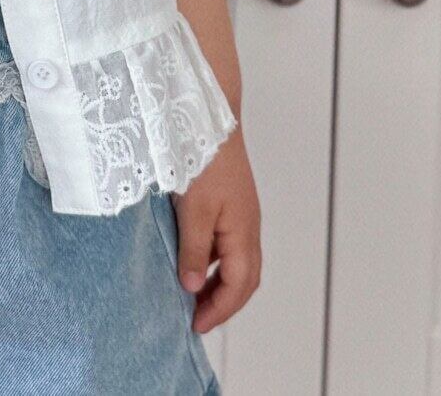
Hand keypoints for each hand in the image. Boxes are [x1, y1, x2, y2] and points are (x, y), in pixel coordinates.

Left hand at [172, 125, 262, 331]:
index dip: (219, 310)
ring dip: (218, 282)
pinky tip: (192, 258)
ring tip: (191, 294)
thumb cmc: (204, 159)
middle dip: (223, 303)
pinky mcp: (232, 203)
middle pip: (245, 279)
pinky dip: (214, 260)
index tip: (196, 325)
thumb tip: (191, 288)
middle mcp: (248, 227)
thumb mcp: (194, 210)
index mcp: (243, 233)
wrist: (210, 116)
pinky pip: (228, 243)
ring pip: (237, 261)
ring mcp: (242, 214)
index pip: (239, 286)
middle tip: (196, 317)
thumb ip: (193, 251)